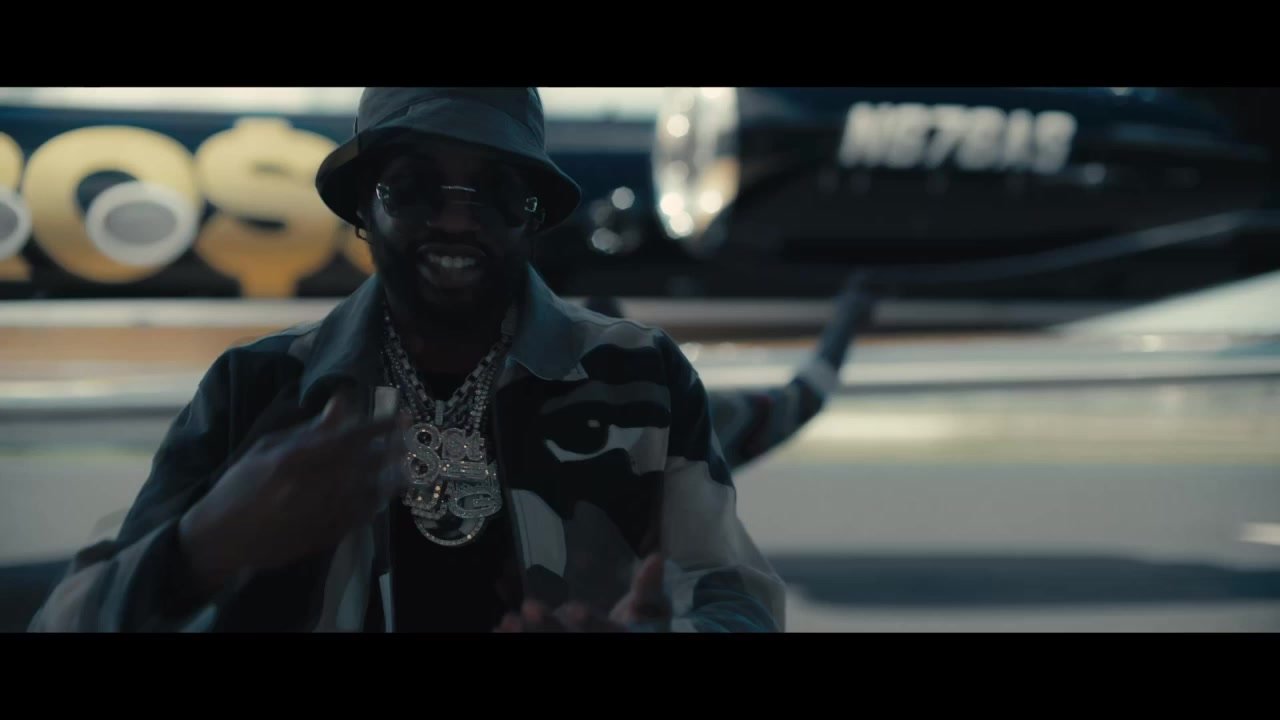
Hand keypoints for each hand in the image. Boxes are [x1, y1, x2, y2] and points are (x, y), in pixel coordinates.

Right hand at [178, 387, 409, 599]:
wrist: (220, 538)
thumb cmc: (240, 486)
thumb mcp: (267, 448)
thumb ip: (310, 428)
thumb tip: (343, 400)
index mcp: (294, 459)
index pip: (349, 437)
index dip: (380, 427)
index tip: (402, 417)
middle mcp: (310, 486)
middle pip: (365, 464)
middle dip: (392, 450)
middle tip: (409, 440)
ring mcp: (318, 514)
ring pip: (368, 493)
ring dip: (389, 478)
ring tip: (404, 467)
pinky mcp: (322, 537)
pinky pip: (359, 518)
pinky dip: (374, 504)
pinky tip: (382, 494)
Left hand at [494, 553, 671, 632]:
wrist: (633, 636)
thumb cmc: (643, 624)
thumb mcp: (652, 607)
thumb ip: (650, 585)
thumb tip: (658, 556)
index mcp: (620, 636)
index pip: (607, 632)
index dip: (592, 623)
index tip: (575, 610)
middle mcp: (595, 645)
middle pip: (571, 642)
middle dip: (549, 628)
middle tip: (529, 606)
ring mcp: (575, 646)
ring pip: (549, 646)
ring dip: (527, 636)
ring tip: (505, 620)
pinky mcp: (556, 645)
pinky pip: (534, 644)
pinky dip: (516, 637)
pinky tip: (499, 627)